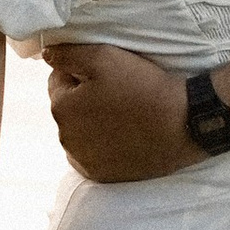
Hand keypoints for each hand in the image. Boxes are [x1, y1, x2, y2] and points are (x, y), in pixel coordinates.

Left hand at [44, 40, 199, 180]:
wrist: (183, 124)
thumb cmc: (143, 87)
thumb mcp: (104, 57)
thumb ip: (68, 53)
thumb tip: (46, 54)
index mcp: (61, 108)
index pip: (58, 80)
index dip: (81, 72)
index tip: (108, 75)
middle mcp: (65, 138)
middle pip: (68, 108)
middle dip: (84, 98)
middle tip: (118, 92)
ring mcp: (83, 161)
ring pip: (79, 132)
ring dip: (93, 122)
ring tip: (123, 114)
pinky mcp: (102, 176)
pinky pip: (93, 154)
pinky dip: (102, 144)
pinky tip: (122, 135)